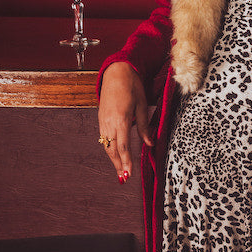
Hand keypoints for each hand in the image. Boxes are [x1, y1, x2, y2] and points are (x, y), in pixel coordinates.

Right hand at [98, 62, 152, 181]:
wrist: (116, 73)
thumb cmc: (132, 87)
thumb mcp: (142, 106)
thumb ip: (144, 126)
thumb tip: (150, 144)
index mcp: (121, 119)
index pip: (123, 146)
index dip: (126, 161)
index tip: (129, 173)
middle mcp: (109, 122)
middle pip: (112, 149)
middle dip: (118, 165)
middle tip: (124, 179)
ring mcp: (103, 121)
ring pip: (106, 145)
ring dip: (112, 159)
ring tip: (120, 171)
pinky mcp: (101, 119)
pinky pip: (104, 138)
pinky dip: (109, 148)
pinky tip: (114, 155)